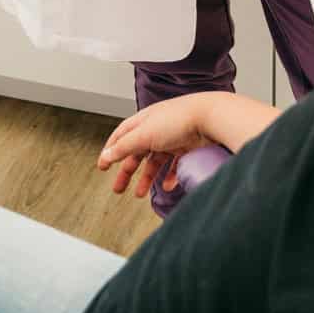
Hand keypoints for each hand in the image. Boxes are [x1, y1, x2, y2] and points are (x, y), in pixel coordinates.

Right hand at [96, 96, 216, 198]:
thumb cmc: (178, 119)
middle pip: (136, 152)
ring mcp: (172, 138)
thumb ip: (124, 147)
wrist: (211, 118)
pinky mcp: (187, 147)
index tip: (103, 166)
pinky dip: (169, 177)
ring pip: (155, 161)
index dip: (111, 150)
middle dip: (126, 171)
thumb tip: (107, 155)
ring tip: (140, 194)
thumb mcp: (144, 134)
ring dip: (146, 178)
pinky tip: (167, 186)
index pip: (122, 135)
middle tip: (118, 189)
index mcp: (143, 121)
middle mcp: (157, 128)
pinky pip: (174, 165)